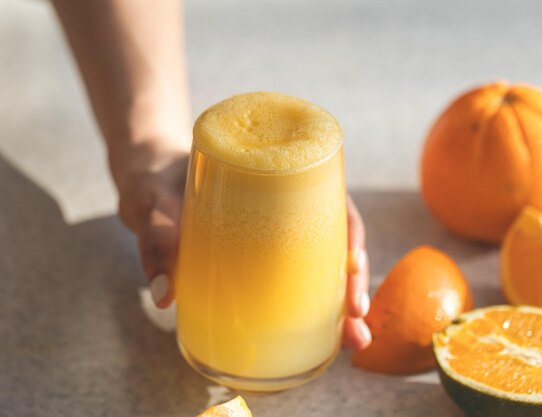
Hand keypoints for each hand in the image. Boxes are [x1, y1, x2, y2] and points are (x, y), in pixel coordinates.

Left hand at [117, 146, 371, 349]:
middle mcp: (285, 211)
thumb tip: (165, 296)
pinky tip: (328, 336)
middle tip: (358, 315)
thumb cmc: (158, 185)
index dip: (350, 231)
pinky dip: (318, 308)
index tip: (354, 260)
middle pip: (336, 241)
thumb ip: (156, 240)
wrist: (148, 185)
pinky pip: (298, 283)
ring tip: (354, 338)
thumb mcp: (154, 203)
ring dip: (346, 303)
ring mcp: (275, 238)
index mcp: (276, 181)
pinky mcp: (260, 262)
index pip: (329, 200)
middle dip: (355, 281)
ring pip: (324, 267)